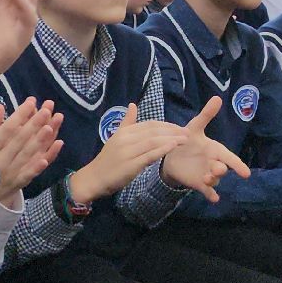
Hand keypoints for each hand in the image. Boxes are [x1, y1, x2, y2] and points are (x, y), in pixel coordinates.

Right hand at [0, 99, 63, 202]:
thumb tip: (1, 107)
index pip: (8, 129)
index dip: (20, 114)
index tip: (31, 101)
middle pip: (20, 139)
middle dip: (34, 123)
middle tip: (47, 109)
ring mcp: (8, 173)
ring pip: (26, 155)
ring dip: (40, 141)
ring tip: (51, 127)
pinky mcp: (15, 184)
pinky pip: (28, 175)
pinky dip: (37, 167)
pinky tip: (46, 159)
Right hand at [67, 103, 187, 203]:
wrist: (94, 178)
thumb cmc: (107, 160)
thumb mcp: (115, 138)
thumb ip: (126, 123)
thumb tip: (132, 105)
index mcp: (124, 132)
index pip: (149, 124)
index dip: (166, 125)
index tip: (179, 128)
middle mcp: (125, 139)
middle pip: (154, 131)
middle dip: (172, 130)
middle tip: (187, 132)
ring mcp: (128, 152)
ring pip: (153, 141)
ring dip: (172, 138)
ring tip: (185, 139)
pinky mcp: (131, 165)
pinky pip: (150, 155)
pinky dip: (163, 149)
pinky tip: (174, 147)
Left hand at [158, 96, 252, 203]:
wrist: (171, 154)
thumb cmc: (187, 140)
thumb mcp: (194, 127)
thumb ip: (206, 115)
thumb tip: (217, 98)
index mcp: (215, 150)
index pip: (229, 157)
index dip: (237, 165)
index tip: (246, 173)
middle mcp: (214, 163)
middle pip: (221, 169)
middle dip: (221, 170)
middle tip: (217, 169)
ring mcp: (207, 174)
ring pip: (214, 180)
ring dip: (213, 181)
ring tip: (207, 179)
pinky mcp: (198, 184)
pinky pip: (207, 191)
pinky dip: (211, 195)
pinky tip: (214, 198)